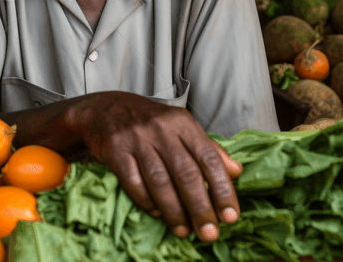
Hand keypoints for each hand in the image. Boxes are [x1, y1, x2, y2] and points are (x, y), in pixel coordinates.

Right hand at [66, 91, 242, 242]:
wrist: (106, 109)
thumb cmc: (151, 122)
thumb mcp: (182, 127)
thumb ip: (209, 148)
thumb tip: (236, 171)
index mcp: (183, 124)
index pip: (208, 158)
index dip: (222, 189)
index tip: (230, 216)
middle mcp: (161, 130)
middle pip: (185, 173)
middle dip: (200, 207)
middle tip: (209, 233)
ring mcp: (137, 140)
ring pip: (160, 181)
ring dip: (174, 210)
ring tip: (184, 230)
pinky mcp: (116, 151)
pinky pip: (134, 182)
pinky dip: (147, 201)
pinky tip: (157, 213)